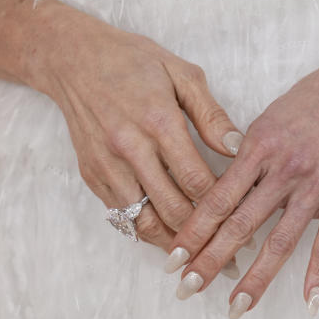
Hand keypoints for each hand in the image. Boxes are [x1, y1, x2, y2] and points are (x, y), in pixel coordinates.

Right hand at [33, 15, 243, 251]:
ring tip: (202, 258)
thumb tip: (238, 147)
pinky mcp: (92, 176)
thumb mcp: (181, 73)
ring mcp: (107, 166)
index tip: (245, 218)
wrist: (73, 60)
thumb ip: (211, 114)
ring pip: (145, 222)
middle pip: (173, 209)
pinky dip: (147, 232)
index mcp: (158, 121)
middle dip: (205, 235)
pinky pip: (123, 216)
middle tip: (231, 252)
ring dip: (175, 244)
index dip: (224, 205)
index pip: (197, 180)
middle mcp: (130, 148)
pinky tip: (170, 238)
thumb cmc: (133, 62)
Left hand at [166, 43, 318, 317]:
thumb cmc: (313, 99)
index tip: (172, 257)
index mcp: (259, 148)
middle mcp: (284, 171)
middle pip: (240, 226)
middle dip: (210, 261)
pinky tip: (309, 302)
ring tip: (234, 307)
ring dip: (255, 279)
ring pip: (279, 242)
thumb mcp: (268, 120)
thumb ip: (246, 156)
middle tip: (186, 288)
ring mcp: (316, 188)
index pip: (217, 199)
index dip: (193, 231)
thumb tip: (221, 190)